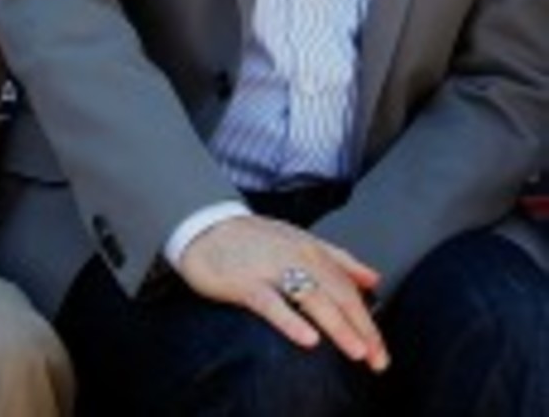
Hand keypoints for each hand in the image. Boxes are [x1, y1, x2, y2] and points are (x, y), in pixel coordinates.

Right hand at [176, 214, 388, 371]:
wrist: (204, 225)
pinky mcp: (245, 282)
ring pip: (312, 297)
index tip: (381, 350)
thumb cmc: (253, 238)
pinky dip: (291, 321)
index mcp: (311, 249)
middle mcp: (296, 256)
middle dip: (361, 329)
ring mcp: (270, 268)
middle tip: (377, 360)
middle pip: (337, 294)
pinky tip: (308, 339)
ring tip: (356, 351)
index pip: (347, 287)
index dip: (367, 320)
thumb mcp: (299, 240)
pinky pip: (271, 303)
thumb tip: (373, 278)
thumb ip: (337, 259)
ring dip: (338, 325)